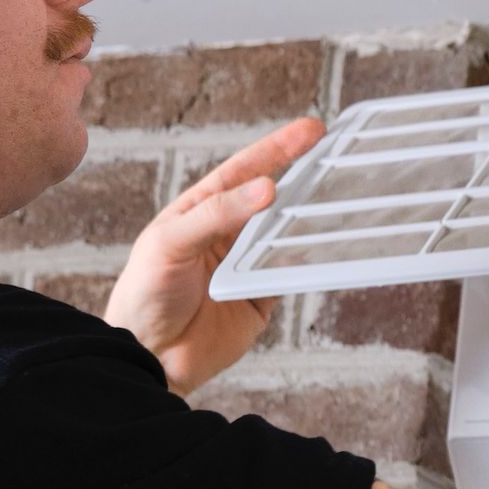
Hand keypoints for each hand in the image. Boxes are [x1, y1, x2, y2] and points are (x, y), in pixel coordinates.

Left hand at [104, 117, 325, 396]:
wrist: (148, 358)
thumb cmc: (144, 294)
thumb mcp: (171, 243)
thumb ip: (217, 215)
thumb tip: (266, 188)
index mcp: (201, 210)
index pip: (245, 170)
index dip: (278, 148)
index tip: (311, 130)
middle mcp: (228, 233)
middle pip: (275, 198)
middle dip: (306, 175)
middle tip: (341, 155)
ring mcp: (248, 264)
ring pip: (289, 233)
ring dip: (313, 217)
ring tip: (343, 196)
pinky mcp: (263, 297)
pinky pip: (292, 272)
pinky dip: (311, 259)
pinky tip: (328, 246)